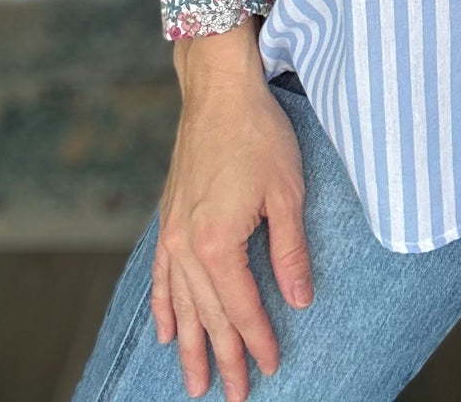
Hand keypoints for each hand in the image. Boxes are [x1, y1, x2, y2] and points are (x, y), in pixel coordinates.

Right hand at [153, 19, 312, 400]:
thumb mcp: (287, 192)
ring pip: (181, 304)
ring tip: (195, 383)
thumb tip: (299, 300)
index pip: (241, 307)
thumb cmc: (258, 134)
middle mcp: (187, 246)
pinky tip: (166, 331)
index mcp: (217, 244)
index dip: (258, 339)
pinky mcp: (168, 218)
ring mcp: (172, 233)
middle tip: (236, 396)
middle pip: (208, 315)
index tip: (271, 366)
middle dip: (223, 358)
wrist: (218, 90)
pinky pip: (161, 275)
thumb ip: (290, 250)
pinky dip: (163, 306)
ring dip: (189, 345)